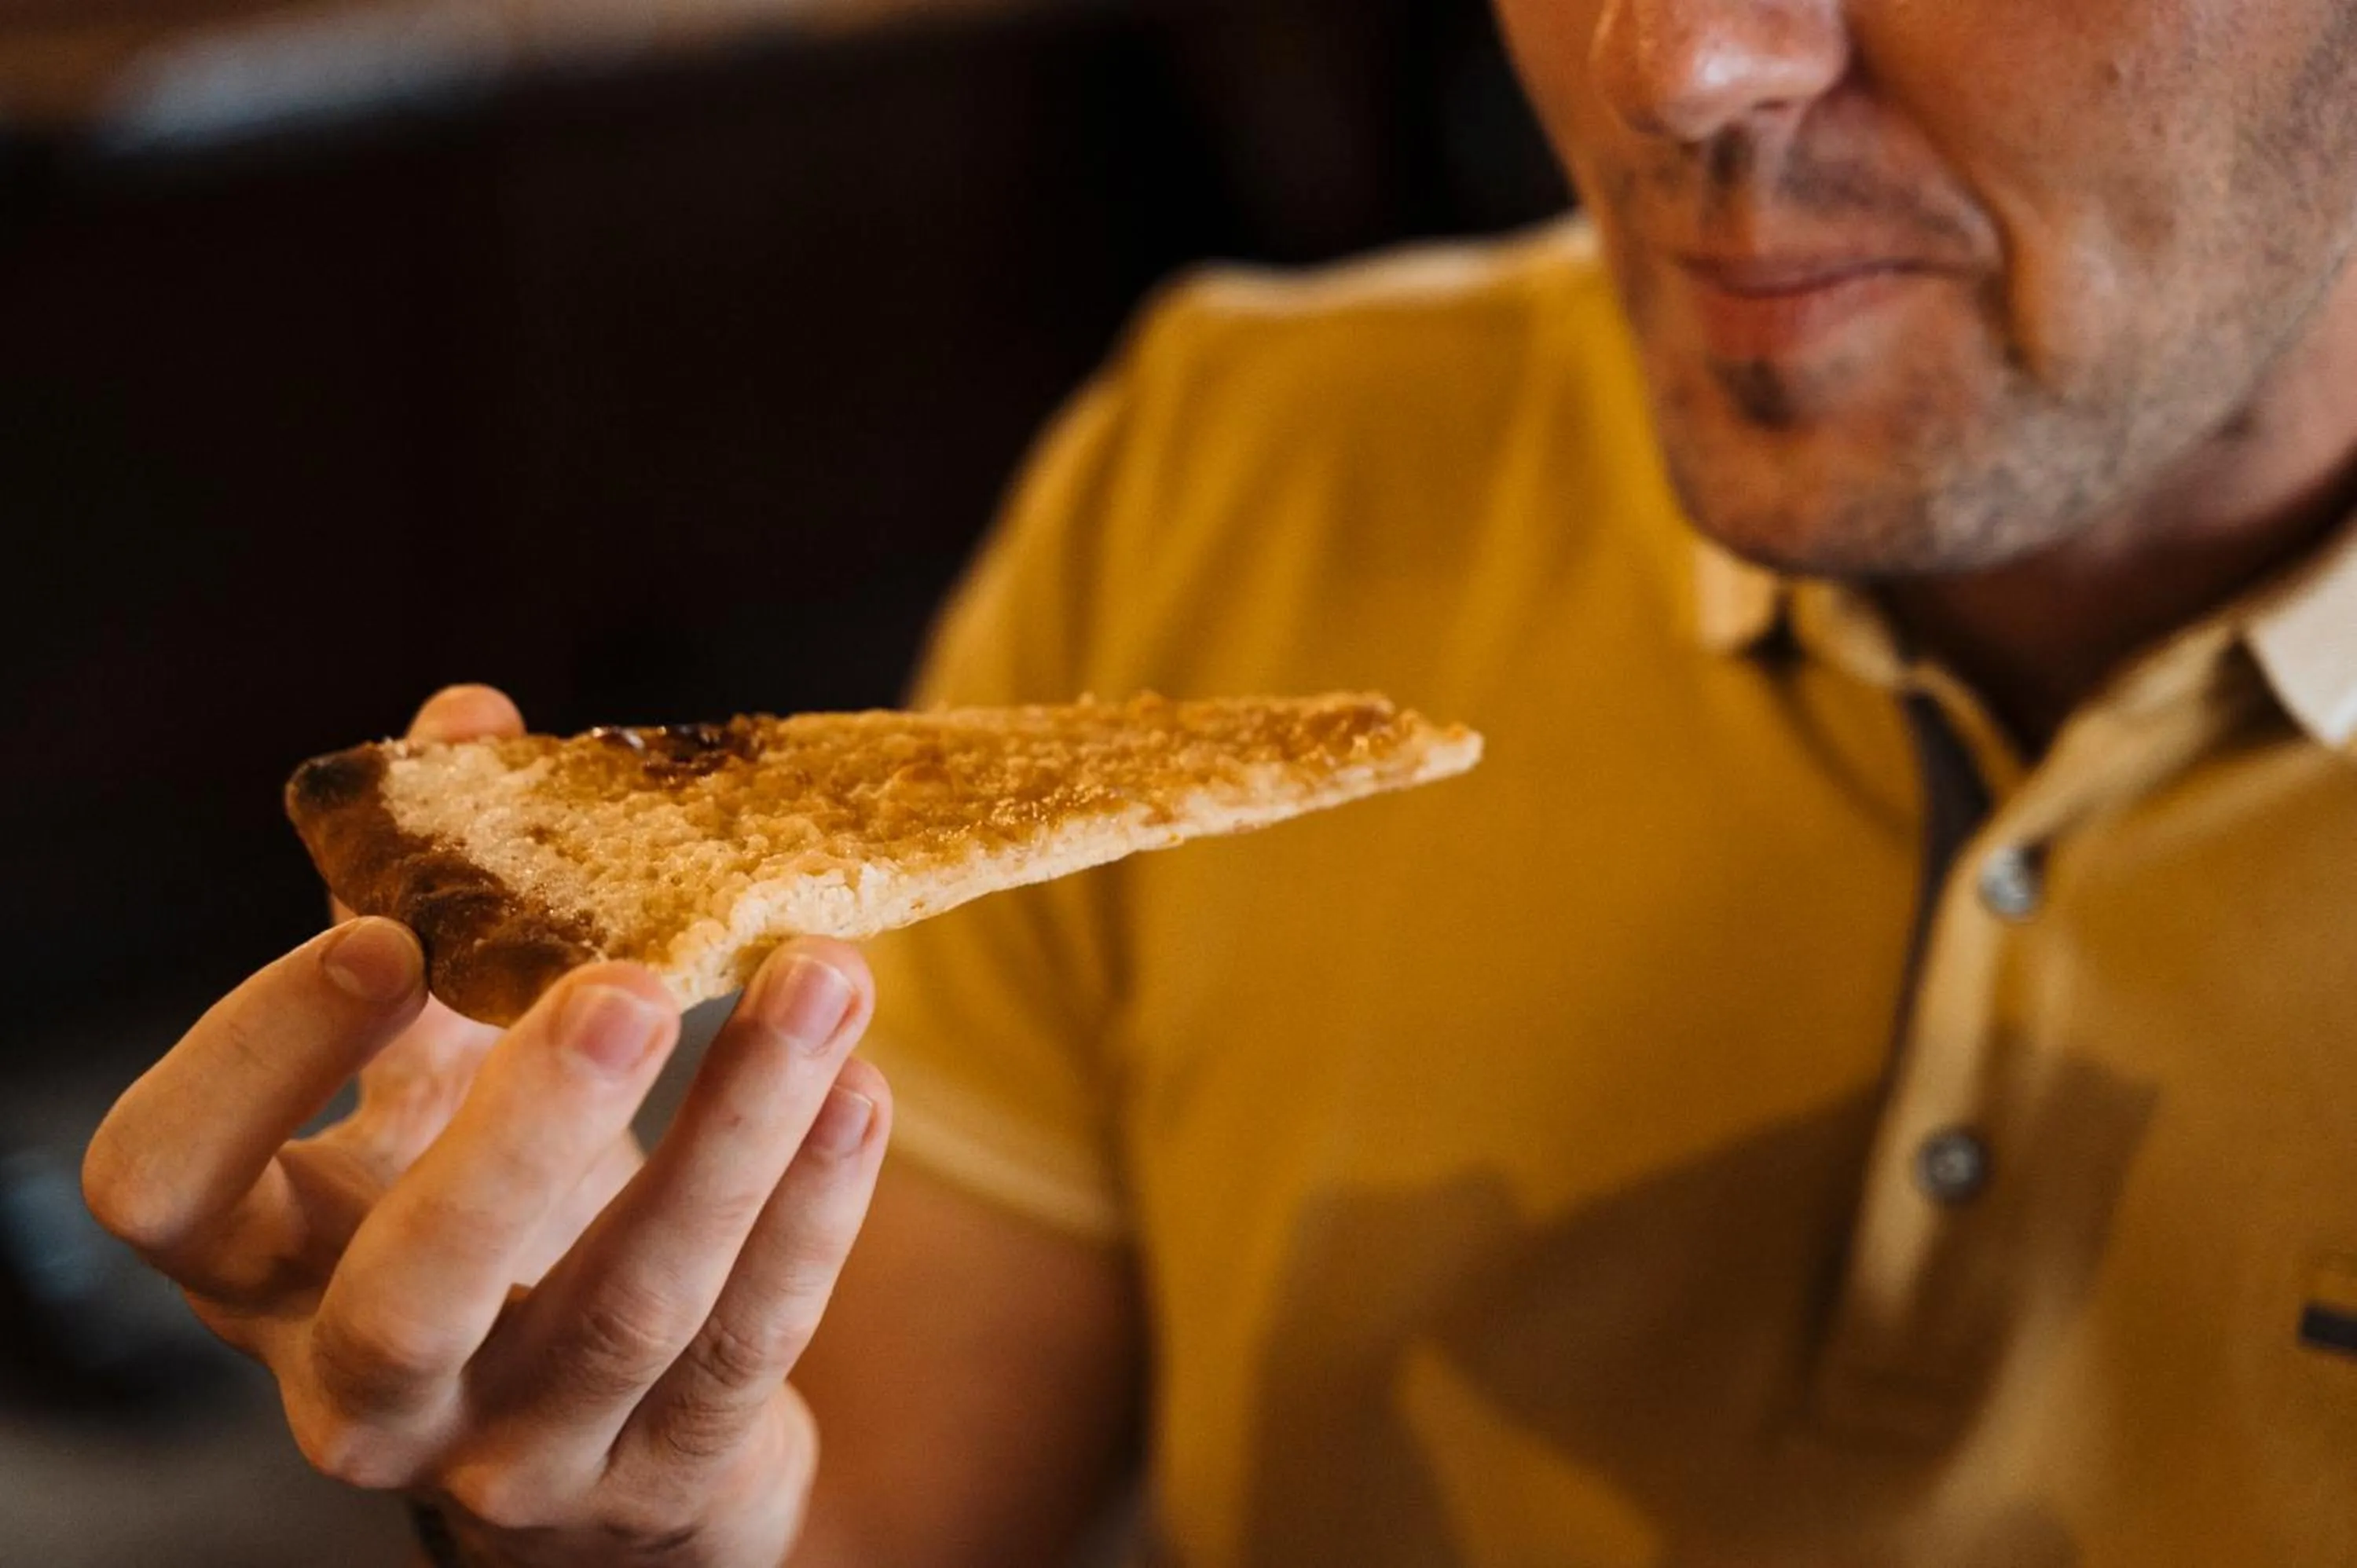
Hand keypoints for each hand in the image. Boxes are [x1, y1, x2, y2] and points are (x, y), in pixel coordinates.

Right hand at [83, 687, 891, 1567]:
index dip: (254, 1060)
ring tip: (824, 977)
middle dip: (524, 1131)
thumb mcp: (431, 1081)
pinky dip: (811, 1210)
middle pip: (409, 1291)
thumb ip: (435, 912)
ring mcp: (515, 1454)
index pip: (167, 1183)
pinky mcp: (660, 1481)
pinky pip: (745, 1347)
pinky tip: (860, 1086)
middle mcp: (362, 1384)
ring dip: (736, 1133)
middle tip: (633, 983)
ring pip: (627, 1309)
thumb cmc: (487, 1213)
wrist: (602, 1431)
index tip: (384, 934)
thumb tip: (471, 718)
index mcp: (265, 1261)